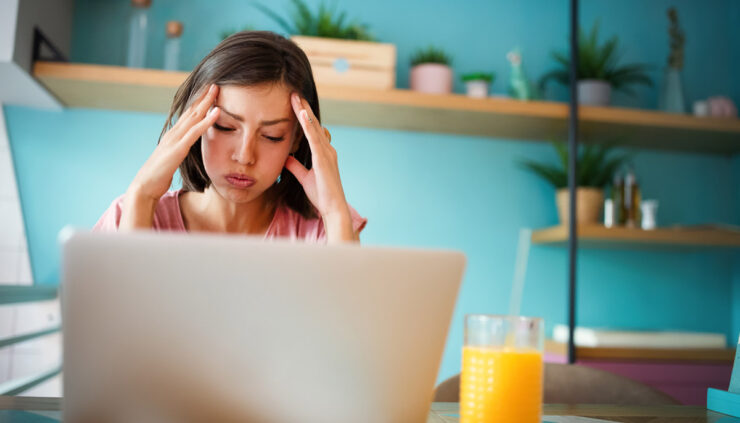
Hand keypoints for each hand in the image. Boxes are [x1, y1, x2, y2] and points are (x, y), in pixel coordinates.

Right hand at [128, 84, 220, 201]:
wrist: (144, 187)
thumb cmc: (158, 177)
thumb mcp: (172, 160)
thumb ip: (179, 152)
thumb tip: (185, 150)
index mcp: (173, 136)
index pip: (188, 115)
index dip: (198, 102)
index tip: (209, 92)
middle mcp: (173, 133)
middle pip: (191, 110)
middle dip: (203, 96)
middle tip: (214, 82)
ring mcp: (175, 139)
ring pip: (193, 116)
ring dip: (206, 102)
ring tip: (216, 89)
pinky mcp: (178, 148)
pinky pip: (196, 132)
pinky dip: (207, 120)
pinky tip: (217, 112)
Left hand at [284, 93, 355, 241]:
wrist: (333, 208)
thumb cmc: (322, 195)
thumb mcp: (304, 178)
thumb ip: (296, 166)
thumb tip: (286, 157)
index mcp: (324, 153)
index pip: (312, 131)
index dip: (304, 117)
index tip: (296, 104)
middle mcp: (328, 150)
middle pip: (314, 124)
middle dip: (304, 108)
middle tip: (294, 93)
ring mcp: (327, 153)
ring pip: (314, 127)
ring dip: (305, 111)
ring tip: (295, 97)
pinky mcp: (323, 159)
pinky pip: (314, 138)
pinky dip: (308, 125)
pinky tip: (302, 114)